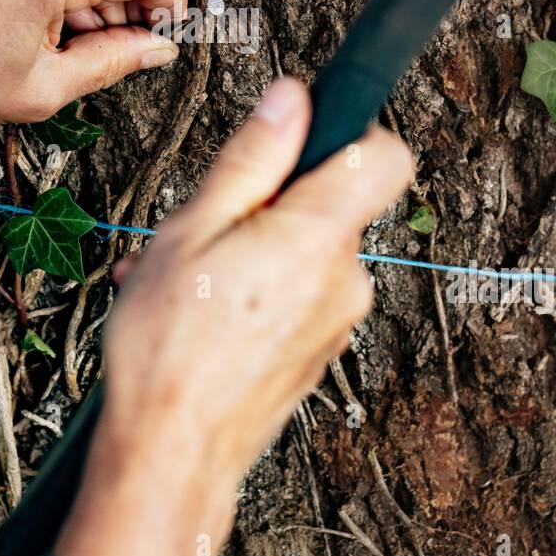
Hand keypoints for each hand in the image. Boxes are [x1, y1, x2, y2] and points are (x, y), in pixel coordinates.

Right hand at [55, 78, 413, 555]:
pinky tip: (200, 310)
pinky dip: (256, 290)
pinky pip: (297, 297)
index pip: (386, 157)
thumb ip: (252, 159)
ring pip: (305, 253)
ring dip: (251, 250)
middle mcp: (345, 279)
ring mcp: (336, 321)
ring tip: (185, 278)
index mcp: (318, 237)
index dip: (349, 135)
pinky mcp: (319, 352)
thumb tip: (293, 98)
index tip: (302, 139)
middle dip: (271, 203)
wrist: (171, 457)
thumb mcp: (192, 230)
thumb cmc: (169, 348)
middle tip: (207, 227)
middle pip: (332, 205)